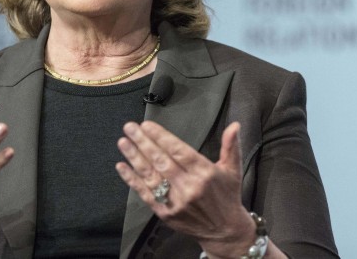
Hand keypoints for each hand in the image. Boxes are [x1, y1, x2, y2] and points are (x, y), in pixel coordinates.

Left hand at [116, 121, 256, 257]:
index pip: (178, 150)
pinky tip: (122, 166)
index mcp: (204, 172)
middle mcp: (189, 186)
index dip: (161, 137)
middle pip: (161, 160)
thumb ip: (231, 145)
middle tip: (130, 127)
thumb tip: (234, 125)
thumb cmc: (227, 196)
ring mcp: (175, 201)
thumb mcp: (233, 169)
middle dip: (143, 142)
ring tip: (123, 142)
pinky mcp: (165, 213)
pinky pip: (145, 194)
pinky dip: (132, 180)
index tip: (147, 125)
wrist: (225, 232)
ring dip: (134, 157)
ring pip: (151, 175)